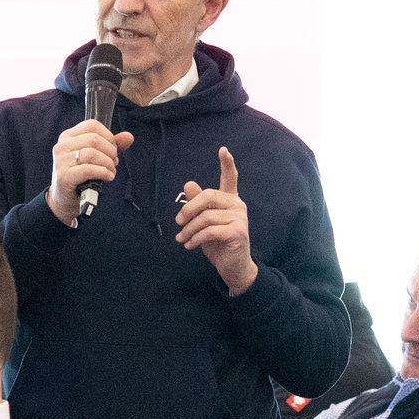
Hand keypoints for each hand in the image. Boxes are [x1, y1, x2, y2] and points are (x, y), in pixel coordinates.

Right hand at [47, 119, 134, 224]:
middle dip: (110, 151)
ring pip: (92, 154)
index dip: (108, 136)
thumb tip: (129, 137)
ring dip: (108, 163)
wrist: (64, 199)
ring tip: (111, 171)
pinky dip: (103, 172)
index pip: (92, 125)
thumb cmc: (80, 176)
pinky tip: (108, 177)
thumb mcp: (94, 158)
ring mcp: (61, 161)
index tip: (113, 148)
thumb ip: (111, 145)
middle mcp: (62, 146)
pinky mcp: (64, 176)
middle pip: (94, 139)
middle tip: (114, 162)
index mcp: (68, 136)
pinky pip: (88, 169)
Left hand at [174, 147, 257, 295]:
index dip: (227, 164)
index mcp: (230, 200)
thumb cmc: (218, 244)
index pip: (231, 178)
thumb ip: (198, 205)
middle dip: (188, 208)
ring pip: (206, 216)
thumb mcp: (204, 223)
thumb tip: (188, 184)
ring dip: (189, 229)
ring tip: (182, 239)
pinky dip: (195, 239)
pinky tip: (189, 245)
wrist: (233, 267)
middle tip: (178, 222)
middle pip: (208, 196)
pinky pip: (210, 231)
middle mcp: (237, 205)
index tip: (223, 150)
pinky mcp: (237, 232)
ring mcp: (239, 218)